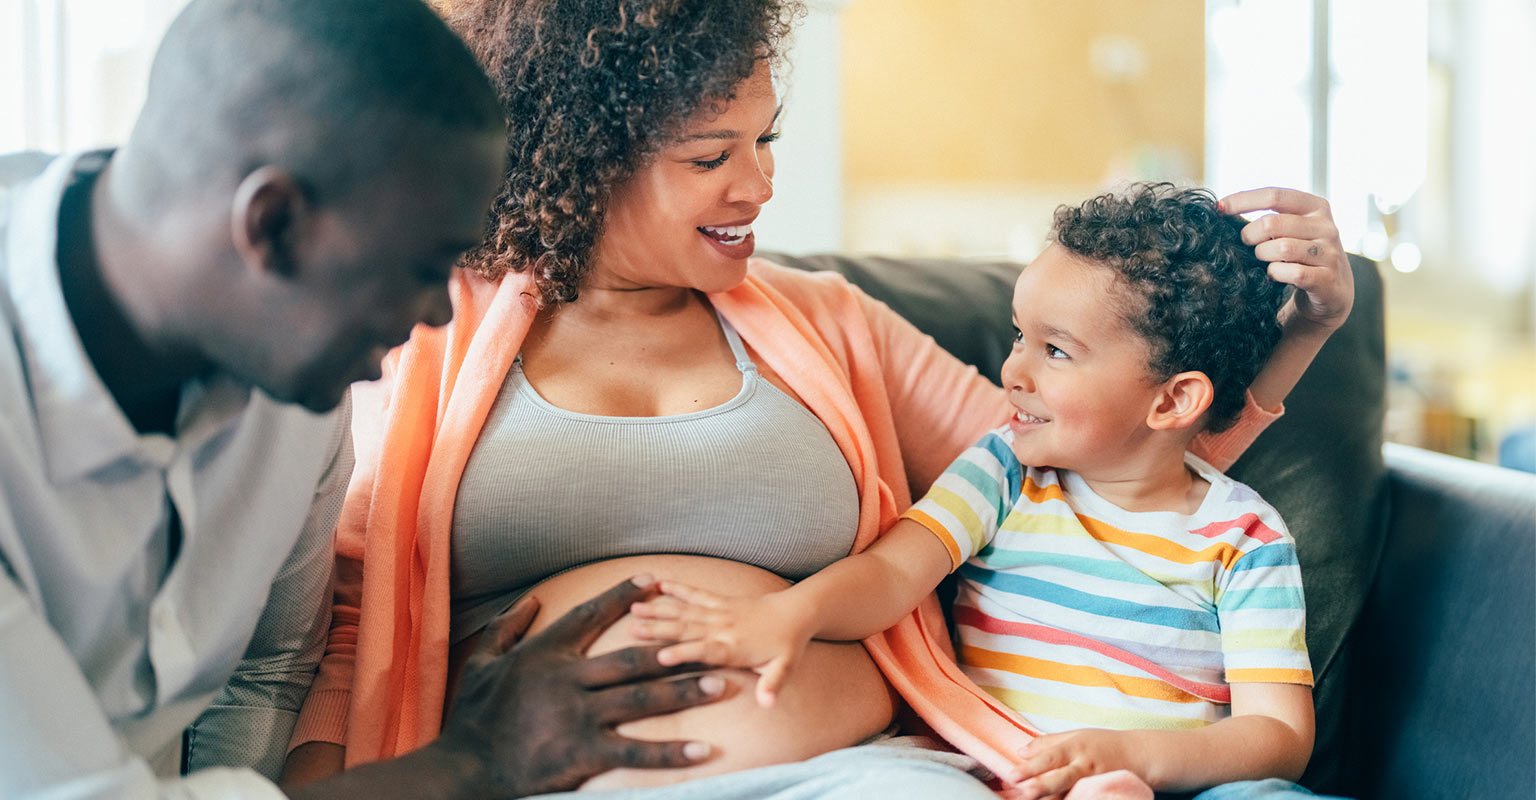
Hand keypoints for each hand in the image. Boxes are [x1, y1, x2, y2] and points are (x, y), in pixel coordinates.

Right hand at [440, 575, 727, 795]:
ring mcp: (577, 717)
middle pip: (632, 659)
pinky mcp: (583, 754)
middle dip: (675, 649)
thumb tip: (530, 600)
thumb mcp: (481, 663)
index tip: (654, 581)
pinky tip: (702, 750)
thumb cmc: (472, 717)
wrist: (464, 769)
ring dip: (684, 691)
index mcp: (544, 655)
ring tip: (720, 686)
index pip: (590, 617)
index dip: (623, 597)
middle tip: (711, 641)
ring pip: (641, 700)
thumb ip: (505, 628)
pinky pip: (635, 752)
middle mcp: (566, 681)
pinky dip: (671, 752)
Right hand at [629, 581, 810, 707]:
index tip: (659, 657)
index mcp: (735, 647)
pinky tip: (657, 584)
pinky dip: (677, 588)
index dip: (683, 654)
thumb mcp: (785, 669)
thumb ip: (773, 685)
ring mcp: (719, 612)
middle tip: (632, 630)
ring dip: (659, 609)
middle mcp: (723, 628)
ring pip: (685, 610)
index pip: (705, 651)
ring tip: (634, 608)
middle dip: (659, 629)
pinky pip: (695, 593)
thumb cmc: (787, 646)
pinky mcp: (719, 601)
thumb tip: (768, 704)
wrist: (796, 612)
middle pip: (687, 629)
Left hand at [1012, 729, 1144, 799]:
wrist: (1139, 755)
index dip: (1032, 767)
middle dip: (1040, 787)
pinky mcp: (1102, 794)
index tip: (1012, 774)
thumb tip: (1021, 751)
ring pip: (1070, 795)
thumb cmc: (1103, 744)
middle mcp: (1084, 766)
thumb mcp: (1076, 735)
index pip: (1051, 757)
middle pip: (1060, 778)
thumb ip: (1048, 743)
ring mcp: (1095, 782)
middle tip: (1022, 793)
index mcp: (1075, 747)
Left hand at [1221, 187, 1354, 333]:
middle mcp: (1326, 226)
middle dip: (1250, 235)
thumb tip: (1225, 208)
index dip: (1243, 200)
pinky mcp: (1326, 277)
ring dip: (1263, 255)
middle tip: (1247, 243)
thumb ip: (1270, 218)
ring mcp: (1329, 252)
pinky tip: (1275, 274)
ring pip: (1281, 247)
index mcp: (1315, 207)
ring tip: (1264, 259)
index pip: (1275, 196)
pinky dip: (1276, 273)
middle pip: (1272, 223)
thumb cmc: (1302, 255)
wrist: (1332, 290)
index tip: (1220, 207)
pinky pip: (1291, 272)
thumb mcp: (1292, 230)